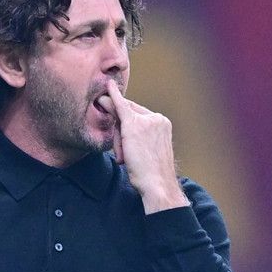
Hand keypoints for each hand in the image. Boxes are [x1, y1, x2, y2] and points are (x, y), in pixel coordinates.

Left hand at [100, 80, 187, 213]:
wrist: (157, 184)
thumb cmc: (152, 175)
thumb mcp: (147, 151)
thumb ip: (140, 138)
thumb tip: (123, 129)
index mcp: (163, 124)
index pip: (140, 116)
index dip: (127, 124)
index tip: (120, 128)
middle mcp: (157, 118)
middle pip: (130, 114)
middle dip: (121, 131)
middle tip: (125, 154)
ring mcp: (147, 120)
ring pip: (122, 118)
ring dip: (119, 139)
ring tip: (126, 158)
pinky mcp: (133, 125)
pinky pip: (120, 107)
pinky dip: (113, 95)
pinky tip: (108, 87)